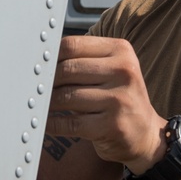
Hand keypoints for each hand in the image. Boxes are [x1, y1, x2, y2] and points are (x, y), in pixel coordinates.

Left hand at [48, 35, 166, 172]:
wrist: (145, 134)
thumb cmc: (119, 98)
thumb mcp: (112, 71)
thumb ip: (84, 60)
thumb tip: (42, 61)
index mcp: (121, 51)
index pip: (73, 45)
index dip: (50, 56)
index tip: (39, 66)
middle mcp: (124, 72)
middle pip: (68, 69)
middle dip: (47, 81)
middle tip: (35, 88)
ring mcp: (119, 99)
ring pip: (66, 96)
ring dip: (47, 103)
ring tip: (40, 105)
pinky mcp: (112, 125)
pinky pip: (70, 123)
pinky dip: (53, 124)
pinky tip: (47, 123)